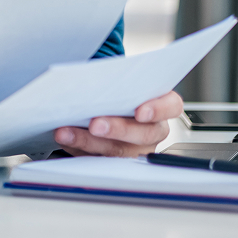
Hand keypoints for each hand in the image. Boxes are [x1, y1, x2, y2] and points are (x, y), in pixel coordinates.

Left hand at [53, 91, 182, 156]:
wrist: (104, 103)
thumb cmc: (116, 90)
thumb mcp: (121, 81)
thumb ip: (116, 80)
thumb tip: (91, 78)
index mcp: (161, 104)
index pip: (171, 106)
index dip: (158, 110)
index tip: (140, 112)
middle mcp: (153, 129)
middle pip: (144, 134)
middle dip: (117, 129)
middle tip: (95, 125)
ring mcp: (136, 148)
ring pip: (119, 151)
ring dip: (89, 142)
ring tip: (66, 133)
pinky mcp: (115, 160)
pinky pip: (99, 159)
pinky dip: (79, 149)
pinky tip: (66, 139)